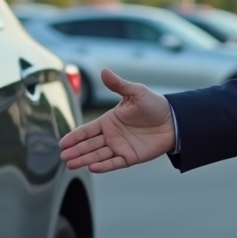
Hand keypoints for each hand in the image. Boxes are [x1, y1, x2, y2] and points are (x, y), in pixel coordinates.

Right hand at [58, 69, 175, 172]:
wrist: (174, 121)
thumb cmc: (155, 105)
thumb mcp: (136, 92)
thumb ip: (118, 85)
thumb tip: (104, 70)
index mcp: (109, 120)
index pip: (87, 130)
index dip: (75, 136)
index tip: (63, 143)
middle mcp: (111, 135)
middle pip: (89, 145)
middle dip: (75, 150)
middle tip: (63, 156)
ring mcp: (120, 147)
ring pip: (98, 155)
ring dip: (84, 159)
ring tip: (71, 164)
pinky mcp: (130, 157)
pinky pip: (114, 163)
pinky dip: (103, 166)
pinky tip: (92, 167)